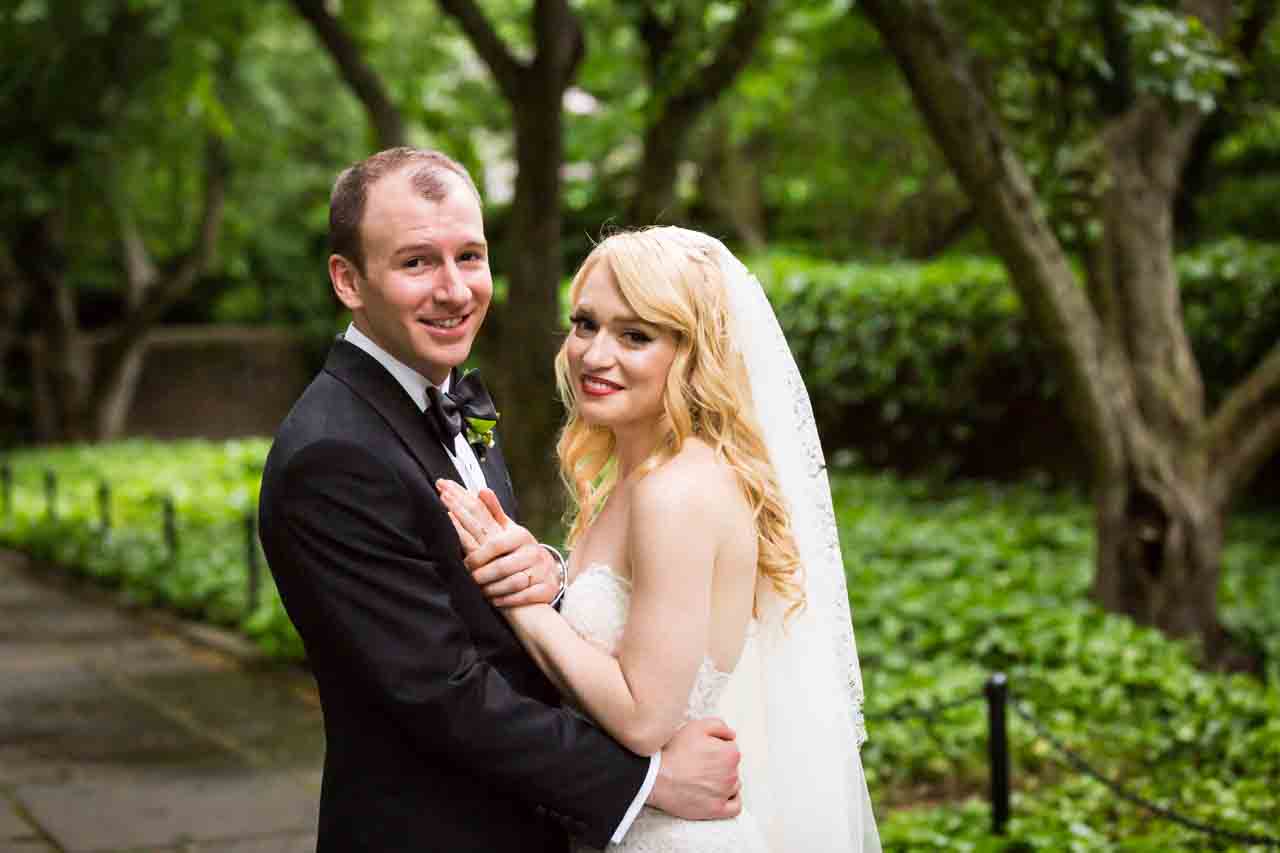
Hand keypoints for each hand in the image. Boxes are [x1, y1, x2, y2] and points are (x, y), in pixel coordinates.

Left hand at [436, 480, 560, 606]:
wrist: (546, 571)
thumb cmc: (519, 548)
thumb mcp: (508, 529)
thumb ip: (492, 511)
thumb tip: (481, 490)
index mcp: (520, 536)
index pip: (495, 545)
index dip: (478, 556)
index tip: (465, 564)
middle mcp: (532, 553)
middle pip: (501, 567)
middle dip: (482, 575)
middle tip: (470, 580)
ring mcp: (541, 572)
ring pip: (512, 584)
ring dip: (492, 590)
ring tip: (479, 591)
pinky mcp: (545, 590)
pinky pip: (524, 597)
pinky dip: (507, 600)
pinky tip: (494, 601)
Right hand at [648, 718, 741, 820]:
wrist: (657, 776)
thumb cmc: (675, 751)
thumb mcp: (697, 726)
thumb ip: (719, 726)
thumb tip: (732, 735)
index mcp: (730, 754)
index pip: (731, 749)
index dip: (717, 747)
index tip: (704, 750)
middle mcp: (732, 774)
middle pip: (732, 767)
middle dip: (720, 764)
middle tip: (700, 763)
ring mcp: (725, 794)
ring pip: (733, 785)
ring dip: (723, 781)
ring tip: (703, 778)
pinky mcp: (716, 810)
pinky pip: (735, 807)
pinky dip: (731, 800)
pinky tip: (720, 794)